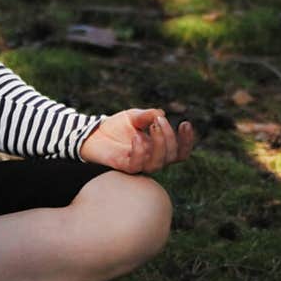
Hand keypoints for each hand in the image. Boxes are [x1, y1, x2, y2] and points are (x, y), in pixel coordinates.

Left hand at [79, 108, 194, 173]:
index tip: (185, 123)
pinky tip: (136, 136)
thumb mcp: (134, 117)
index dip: (187, 141)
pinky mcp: (123, 166)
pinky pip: (136, 165)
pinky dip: (139, 151)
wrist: (93, 134)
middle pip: (171, 156)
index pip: (180, 152)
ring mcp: (138, 164)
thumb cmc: (116, 127)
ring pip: (157, 164)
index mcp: (158, 148)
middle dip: (169, 136)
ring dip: (159, 144)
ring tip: (152, 125)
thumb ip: (147, 115)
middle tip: (159, 120)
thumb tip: (160, 114)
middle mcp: (151, 158)